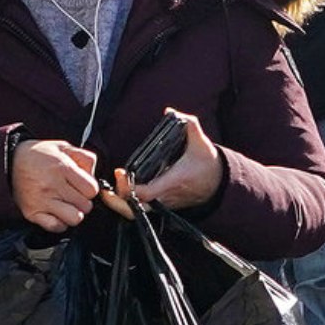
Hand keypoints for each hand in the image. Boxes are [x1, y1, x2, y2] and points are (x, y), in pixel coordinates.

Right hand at [10, 137, 99, 231]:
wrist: (8, 161)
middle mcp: (52, 185)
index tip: (83, 186)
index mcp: (62, 167)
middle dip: (83, 201)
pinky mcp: (32, 212)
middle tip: (73, 195)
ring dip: (74, 213)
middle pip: (85, 205)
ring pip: (74, 218)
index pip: (92, 190)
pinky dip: (59, 222)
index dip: (90, 189)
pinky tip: (56, 213)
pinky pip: (56, 227)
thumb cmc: (38, 155)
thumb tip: (94, 173)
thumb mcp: (62, 147)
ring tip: (67, 205)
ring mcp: (41, 200)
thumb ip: (83, 156)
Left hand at [103, 110, 221, 214]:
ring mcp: (165, 204)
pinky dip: (128, 205)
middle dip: (118, 203)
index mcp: (174, 180)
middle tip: (105, 190)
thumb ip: (189, 125)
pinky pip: (142, 211)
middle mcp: (167, 196)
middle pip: (137, 209)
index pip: (147, 192)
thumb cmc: (208, 163)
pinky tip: (118, 193)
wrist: (219, 184)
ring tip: (107, 192)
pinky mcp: (163, 207)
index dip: (130, 187)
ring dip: (120, 205)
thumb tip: (170, 111)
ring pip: (138, 213)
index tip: (121, 172)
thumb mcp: (202, 142)